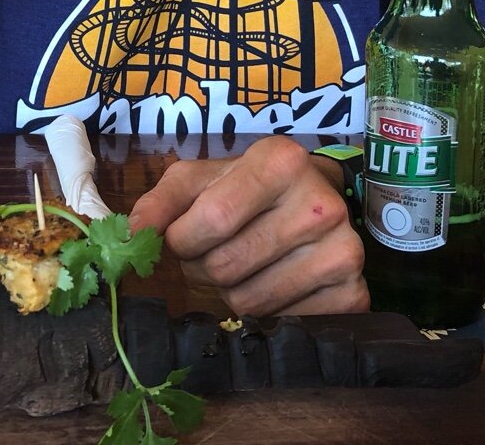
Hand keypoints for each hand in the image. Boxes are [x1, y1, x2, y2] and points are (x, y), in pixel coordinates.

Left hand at [126, 135, 367, 316]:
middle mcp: (321, 204)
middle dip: (202, 268)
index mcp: (280, 161)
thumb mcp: (198, 179)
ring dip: (229, 293)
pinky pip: (285, 323)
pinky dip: (265, 314)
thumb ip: (159, 202)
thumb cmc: (243, 186)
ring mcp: (344, 250)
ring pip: (251, 301)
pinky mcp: (354, 292)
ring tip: (242, 265)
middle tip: (212, 253)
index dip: (183, 239)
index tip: (181, 237)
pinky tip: (272, 284)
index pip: (214, 218)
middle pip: (228, 265)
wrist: (309, 198)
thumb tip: (130, 235)